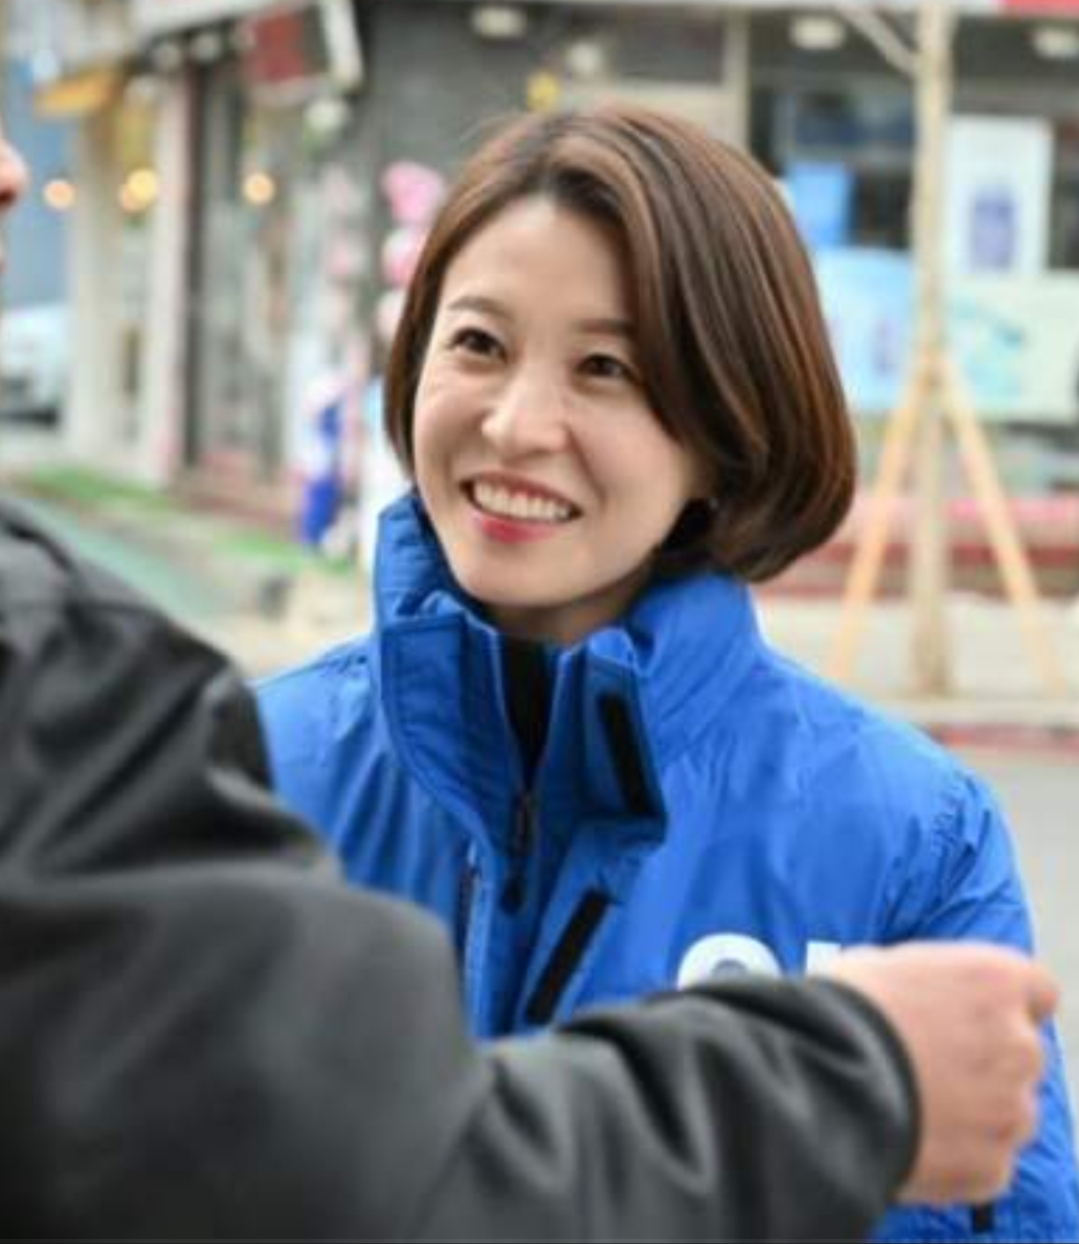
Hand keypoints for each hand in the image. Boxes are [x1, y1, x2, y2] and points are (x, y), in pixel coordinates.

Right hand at [827, 942, 1056, 1204]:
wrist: (820, 1082)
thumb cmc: (841, 1013)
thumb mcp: (883, 966)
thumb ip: (929, 982)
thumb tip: (920, 994)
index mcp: (995, 981)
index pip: (1036, 990)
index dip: (1001, 1005)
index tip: (973, 1017)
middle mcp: (1020, 1044)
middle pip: (1020, 1054)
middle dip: (984, 1060)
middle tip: (928, 1064)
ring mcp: (1012, 1110)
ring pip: (1007, 1110)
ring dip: (973, 1109)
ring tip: (911, 1106)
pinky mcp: (993, 1167)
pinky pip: (986, 1159)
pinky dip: (957, 1154)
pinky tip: (910, 1137)